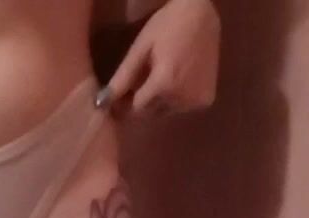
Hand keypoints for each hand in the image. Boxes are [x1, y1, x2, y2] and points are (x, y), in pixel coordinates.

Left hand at [102, 0, 220, 118]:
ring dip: (158, 102)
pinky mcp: (206, 100)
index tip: (117, 98)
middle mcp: (182, 98)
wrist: (202, 14)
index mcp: (164, 85)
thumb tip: (102, 103)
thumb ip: (123, 77)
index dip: (124, 105)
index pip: (136, 109)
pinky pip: (182, 107)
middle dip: (141, 102)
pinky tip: (175, 81)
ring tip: (158, 79)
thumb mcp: (141, 48)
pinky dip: (175, 99)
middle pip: (151, 112)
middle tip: (138, 84)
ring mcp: (196, 101)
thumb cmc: (168, 25)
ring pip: (166, 111)